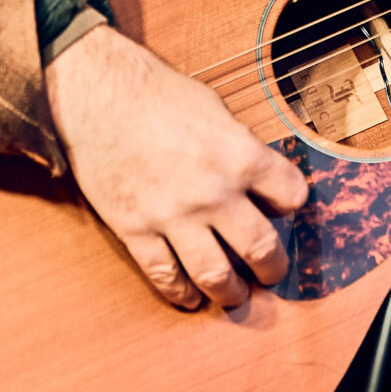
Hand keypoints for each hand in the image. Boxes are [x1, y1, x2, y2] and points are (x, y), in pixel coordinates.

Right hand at [45, 22, 307, 310]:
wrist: (99, 94)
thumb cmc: (157, 93)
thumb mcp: (215, 110)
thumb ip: (238, 148)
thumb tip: (255, 177)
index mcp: (240, 156)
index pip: (291, 195)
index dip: (290, 203)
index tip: (283, 208)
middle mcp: (214, 192)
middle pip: (261, 247)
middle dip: (272, 266)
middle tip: (271, 272)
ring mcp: (174, 216)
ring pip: (215, 275)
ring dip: (232, 292)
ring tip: (236, 296)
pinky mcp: (137, 230)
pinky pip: (165, 276)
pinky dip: (181, 293)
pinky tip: (190, 298)